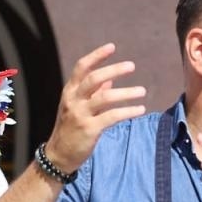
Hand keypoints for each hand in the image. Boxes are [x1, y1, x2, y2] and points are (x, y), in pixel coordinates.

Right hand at [44, 45, 147, 171]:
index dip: (97, 56)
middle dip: (114, 69)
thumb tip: (110, 79)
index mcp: (69, 91)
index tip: (112, 47)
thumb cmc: (71, 128)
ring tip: (142, 91)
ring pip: (105, 97)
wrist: (59, 154)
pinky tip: (140, 109)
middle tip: (132, 66)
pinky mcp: (90, 129)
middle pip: (94, 78)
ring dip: (126, 92)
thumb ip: (94, 93)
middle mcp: (73, 100)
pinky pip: (112, 116)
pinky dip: (128, 111)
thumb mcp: (78, 107)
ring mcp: (80, 114)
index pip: (81, 67)